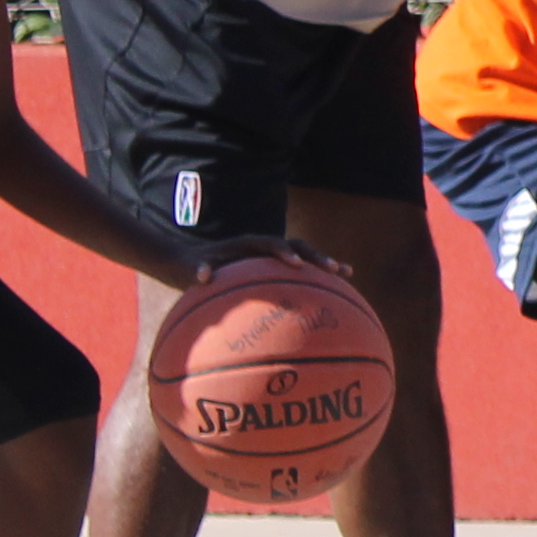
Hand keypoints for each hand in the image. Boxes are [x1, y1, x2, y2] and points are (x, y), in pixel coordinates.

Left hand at [188, 232, 351, 297]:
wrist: (190, 261)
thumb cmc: (190, 267)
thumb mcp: (189, 269)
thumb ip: (196, 269)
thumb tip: (202, 274)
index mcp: (246, 244)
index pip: (269, 243)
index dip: (283, 252)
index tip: (295, 265)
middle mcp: (263, 246)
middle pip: (296, 246)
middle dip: (315, 256)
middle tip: (334, 269)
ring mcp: (270, 256)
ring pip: (303, 256)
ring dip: (323, 263)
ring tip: (347, 273)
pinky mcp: (273, 267)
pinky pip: (299, 272)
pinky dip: (317, 278)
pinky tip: (336, 292)